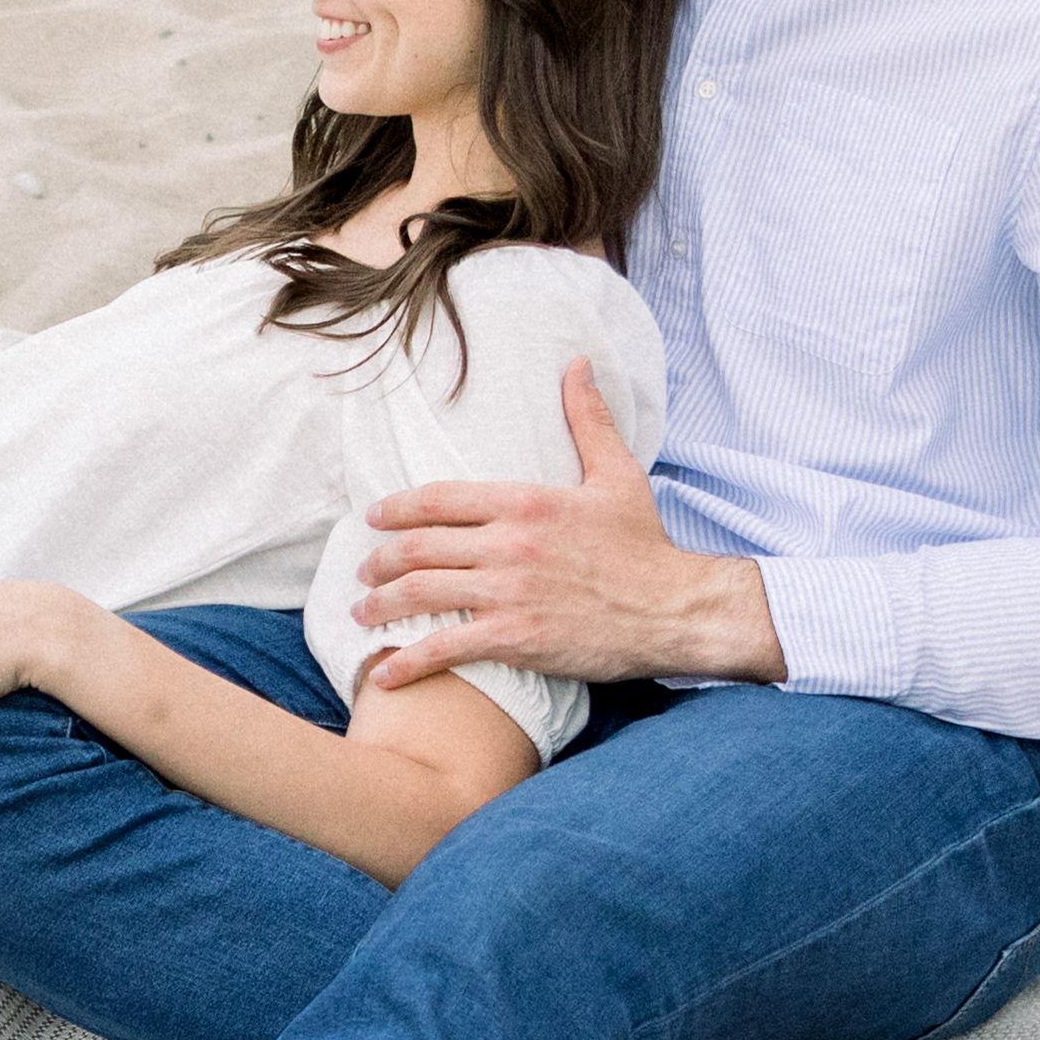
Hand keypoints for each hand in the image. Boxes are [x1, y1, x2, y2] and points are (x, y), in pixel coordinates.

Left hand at [352, 359, 783, 693]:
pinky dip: (407, 662)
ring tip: (363, 613)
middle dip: (380, 561)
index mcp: (524, 501)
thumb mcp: (617, 474)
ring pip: (421, 594)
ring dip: (381, 605)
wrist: (676, 610)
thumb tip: (577, 364)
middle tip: (364, 572)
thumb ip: (587, 419)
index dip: (397, 508)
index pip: (438, 498)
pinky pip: (445, 648)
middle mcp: (507, 543)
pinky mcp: (515, 638)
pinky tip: (383, 675)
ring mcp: (507, 592)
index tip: (374, 518)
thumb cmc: (645, 546)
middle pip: (418, 547)